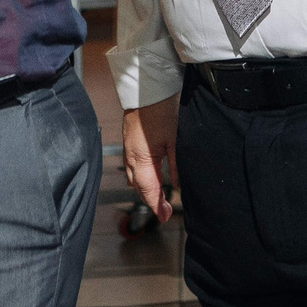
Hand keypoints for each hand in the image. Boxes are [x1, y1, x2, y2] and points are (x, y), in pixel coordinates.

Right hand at [122, 98, 177, 223]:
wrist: (146, 89)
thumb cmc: (161, 110)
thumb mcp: (175, 140)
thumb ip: (176, 165)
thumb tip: (177, 186)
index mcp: (141, 160)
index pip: (149, 191)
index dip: (157, 206)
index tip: (165, 217)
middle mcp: (131, 158)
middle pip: (140, 187)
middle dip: (152, 200)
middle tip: (165, 211)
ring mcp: (128, 150)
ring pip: (135, 178)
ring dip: (146, 189)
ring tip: (159, 199)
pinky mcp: (129, 143)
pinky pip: (132, 167)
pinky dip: (141, 177)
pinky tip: (148, 177)